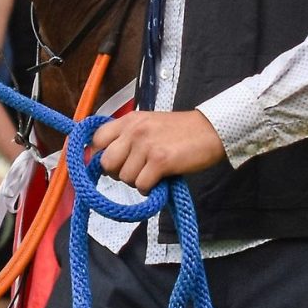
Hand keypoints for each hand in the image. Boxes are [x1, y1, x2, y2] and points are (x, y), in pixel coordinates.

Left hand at [89, 110, 224, 192]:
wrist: (211, 131)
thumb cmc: (181, 131)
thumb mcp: (149, 124)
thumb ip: (128, 136)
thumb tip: (106, 160)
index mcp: (129, 120)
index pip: (97, 139)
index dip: (99, 156)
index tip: (112, 164)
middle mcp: (134, 130)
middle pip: (106, 162)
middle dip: (118, 173)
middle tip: (136, 171)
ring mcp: (146, 145)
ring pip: (124, 177)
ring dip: (137, 181)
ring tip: (153, 173)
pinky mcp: (160, 161)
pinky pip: (141, 185)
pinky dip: (150, 188)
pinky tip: (160, 180)